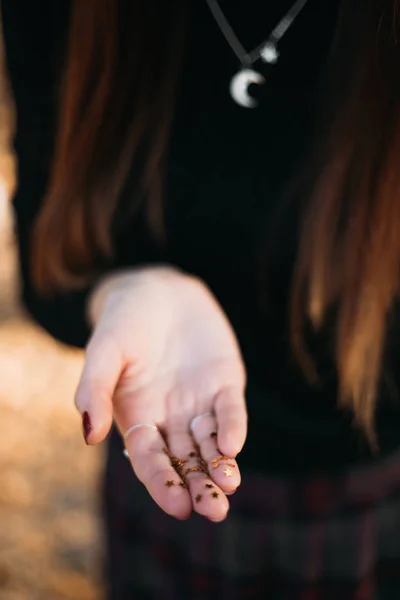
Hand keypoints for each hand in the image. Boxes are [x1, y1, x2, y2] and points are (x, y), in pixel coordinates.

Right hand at [75, 266, 246, 521]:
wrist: (157, 289)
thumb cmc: (123, 321)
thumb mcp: (103, 350)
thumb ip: (94, 388)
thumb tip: (89, 435)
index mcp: (138, 417)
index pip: (151, 459)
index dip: (163, 482)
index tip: (178, 505)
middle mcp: (171, 417)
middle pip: (186, 459)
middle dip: (199, 485)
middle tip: (214, 510)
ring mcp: (199, 401)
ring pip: (211, 443)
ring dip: (221, 466)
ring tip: (229, 486)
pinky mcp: (224, 382)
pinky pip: (230, 409)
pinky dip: (232, 426)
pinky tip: (233, 445)